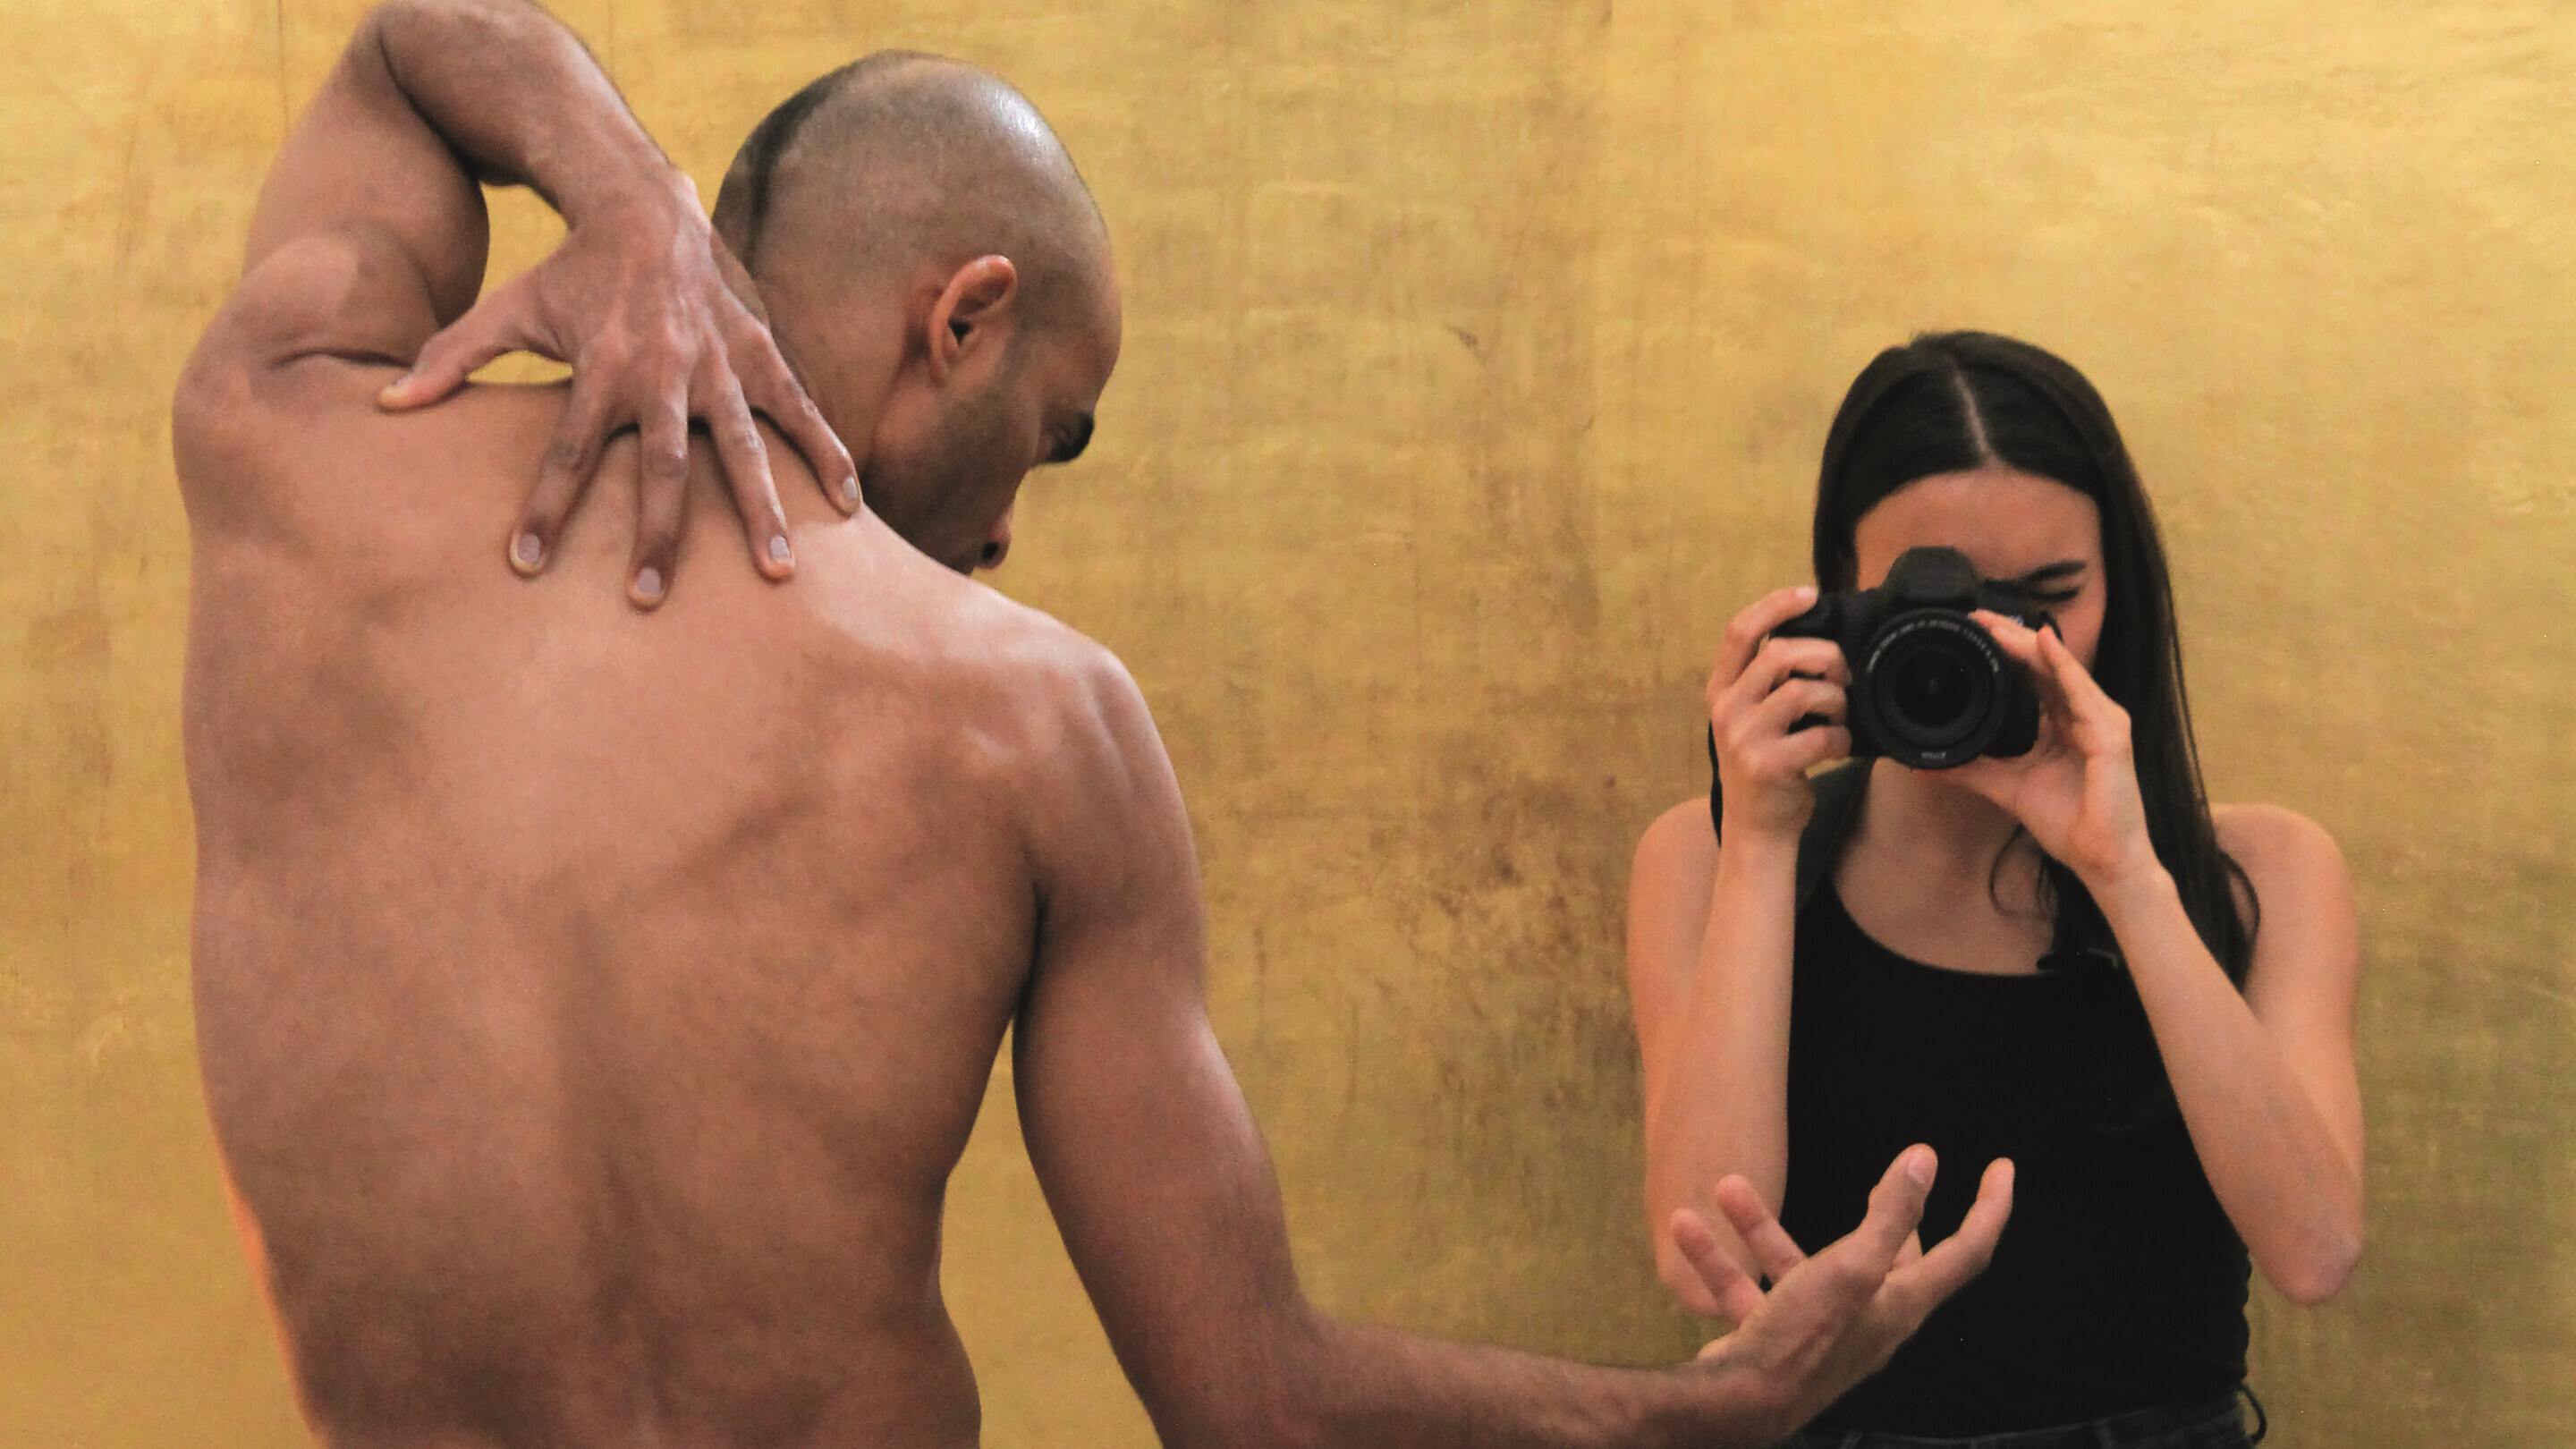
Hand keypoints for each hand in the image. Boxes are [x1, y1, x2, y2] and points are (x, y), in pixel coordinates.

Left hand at [380, 171, 859, 608]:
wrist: (644, 205)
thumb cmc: (570, 273)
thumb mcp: (506, 309)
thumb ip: (449, 358)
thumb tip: (382, 404)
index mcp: (600, 368)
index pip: (566, 452)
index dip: (544, 509)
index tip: (526, 564)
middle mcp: (663, 372)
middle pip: (662, 469)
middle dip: (658, 535)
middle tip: (650, 597)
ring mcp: (720, 365)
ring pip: (744, 450)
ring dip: (762, 511)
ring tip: (779, 572)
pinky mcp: (760, 353)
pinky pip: (800, 411)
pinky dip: (827, 454)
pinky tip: (852, 506)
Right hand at [1678, 1146, 2013, 1438]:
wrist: (1737, 1405)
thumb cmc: (1804, 1338)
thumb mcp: (1852, 1267)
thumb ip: (1890, 1213)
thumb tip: (1925, 1159)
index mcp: (1902, 1302)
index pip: (1966, 1252)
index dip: (1989, 1209)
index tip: (2002, 1168)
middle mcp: (1869, 1319)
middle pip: (1893, 1261)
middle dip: (1888, 1217)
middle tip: (1885, 1178)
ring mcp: (1820, 1331)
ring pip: (1798, 1265)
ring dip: (1761, 1226)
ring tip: (1728, 1186)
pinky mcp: (1774, 1339)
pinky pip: (1750, 1289)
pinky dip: (1720, 1259)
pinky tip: (1687, 1228)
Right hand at [1707, 586, 1853, 841]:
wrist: (1756, 829)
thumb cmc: (1765, 765)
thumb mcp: (1752, 717)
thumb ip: (1768, 681)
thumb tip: (1818, 641)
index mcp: (1721, 689)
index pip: (1739, 630)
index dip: (1775, 604)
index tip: (1809, 593)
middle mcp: (1726, 709)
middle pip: (1780, 653)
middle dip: (1825, 656)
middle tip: (1841, 676)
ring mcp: (1743, 737)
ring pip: (1803, 690)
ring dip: (1836, 700)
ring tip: (1838, 718)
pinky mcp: (1767, 765)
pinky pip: (1820, 736)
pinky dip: (1840, 740)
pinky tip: (1837, 748)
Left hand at [1947, 614, 2157, 887]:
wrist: (2101, 859)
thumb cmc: (2066, 822)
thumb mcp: (2005, 787)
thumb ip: (1969, 771)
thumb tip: (1923, 765)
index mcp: (2063, 723)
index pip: (2035, 676)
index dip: (2007, 651)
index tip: (1974, 632)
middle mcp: (2084, 715)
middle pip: (2047, 665)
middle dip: (2013, 638)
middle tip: (1978, 617)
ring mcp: (2102, 722)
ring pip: (2062, 671)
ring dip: (2030, 645)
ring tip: (1999, 627)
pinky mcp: (2112, 736)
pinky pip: (2083, 693)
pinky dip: (2063, 667)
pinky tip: (2044, 645)